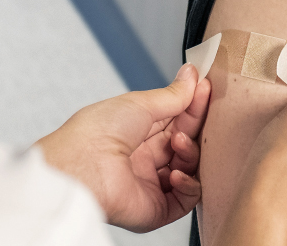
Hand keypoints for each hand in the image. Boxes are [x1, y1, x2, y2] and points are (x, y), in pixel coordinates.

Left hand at [35, 63, 212, 231]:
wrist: (81, 166)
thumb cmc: (96, 132)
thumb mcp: (139, 103)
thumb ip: (172, 95)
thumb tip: (191, 77)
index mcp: (135, 133)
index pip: (175, 120)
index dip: (191, 105)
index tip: (205, 88)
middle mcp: (143, 159)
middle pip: (184, 143)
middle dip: (194, 126)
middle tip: (202, 109)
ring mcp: (150, 184)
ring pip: (189, 169)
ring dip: (190, 153)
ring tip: (179, 143)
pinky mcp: (155, 208)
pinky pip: (186, 199)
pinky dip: (189, 185)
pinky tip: (177, 172)